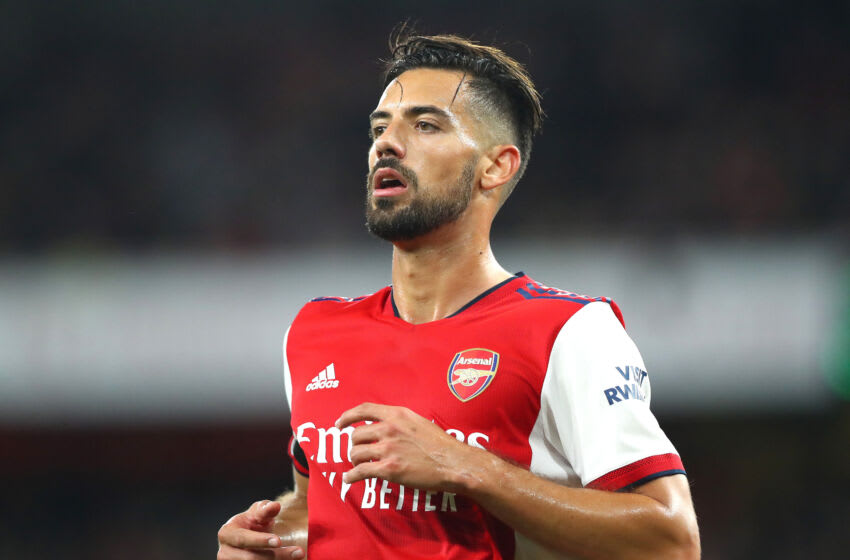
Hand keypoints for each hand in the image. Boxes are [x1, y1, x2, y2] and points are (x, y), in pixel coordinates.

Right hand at [217, 500, 305, 558]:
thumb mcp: (258, 513)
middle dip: (277, 556)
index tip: (279, 541)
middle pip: (251, 558)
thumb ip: (266, 509)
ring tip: (298, 555)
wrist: (247, 536)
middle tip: (299, 551)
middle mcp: (225, 552)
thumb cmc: (252, 522)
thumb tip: (275, 505)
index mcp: (227, 533)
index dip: (260, 540)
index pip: (242, 539)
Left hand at [335, 403, 478, 490]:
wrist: (452, 462)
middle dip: (355, 445)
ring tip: (359, 466)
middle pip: (356, 435)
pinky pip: (360, 471)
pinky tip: (349, 479)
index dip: (348, 416)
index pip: (364, 409)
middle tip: (359, 452)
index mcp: (397, 414)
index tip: (339, 423)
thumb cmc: (439, 443)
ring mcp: (388, 449)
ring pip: (356, 453)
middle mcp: (389, 428)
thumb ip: (400, 421)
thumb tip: (384, 424)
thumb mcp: (418, 421)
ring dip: (355, 461)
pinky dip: (351, 476)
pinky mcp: (389, 469)